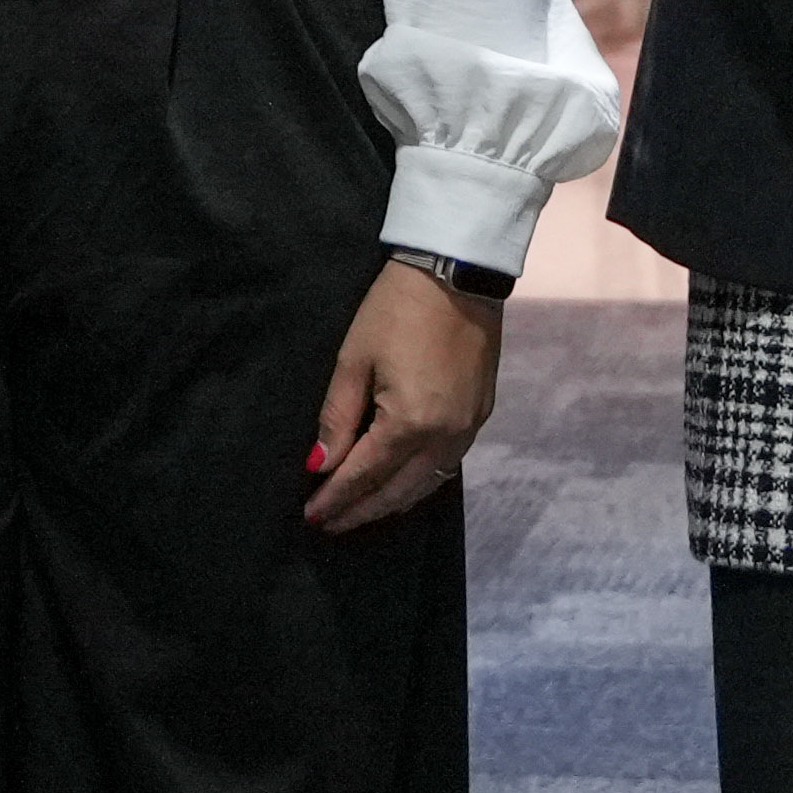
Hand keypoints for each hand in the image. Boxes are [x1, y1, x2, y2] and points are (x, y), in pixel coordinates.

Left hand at [300, 260, 501, 536]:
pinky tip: (401, 481)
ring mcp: (469, 427)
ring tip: (361, 509)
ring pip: (426, 484)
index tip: (310, 516)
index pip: (364, 475)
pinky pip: (447, 464)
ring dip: (391, 500)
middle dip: (360, 510)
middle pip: (397, 490)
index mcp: (410, 422)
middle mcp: (445, 436)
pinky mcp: (481, 414)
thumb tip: (320, 465)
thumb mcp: (354, 358)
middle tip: (330, 523)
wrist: (459, 270)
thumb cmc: (397, 308)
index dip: (334, 498)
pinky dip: (420, 480)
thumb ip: (337, 418)